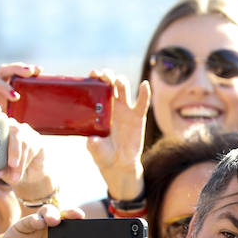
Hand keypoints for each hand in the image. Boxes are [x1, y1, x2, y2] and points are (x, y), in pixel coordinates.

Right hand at [0, 62, 40, 115]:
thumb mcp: (13, 120)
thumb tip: (48, 117)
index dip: (25, 69)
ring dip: (3, 86)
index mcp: (2, 89)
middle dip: (16, 68)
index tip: (38, 70)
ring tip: (15, 97)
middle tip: (29, 72)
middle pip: (2, 70)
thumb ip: (24, 115)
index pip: (13, 73)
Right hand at [0, 205, 85, 237]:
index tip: (90, 226)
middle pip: (64, 218)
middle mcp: (51, 235)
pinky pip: (28, 221)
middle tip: (77, 215)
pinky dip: (34, 220)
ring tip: (55, 220)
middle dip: (71, 214)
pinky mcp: (18, 230)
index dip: (83, 226)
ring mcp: (35, 231)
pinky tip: (39, 222)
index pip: (76, 231)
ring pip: (47, 215)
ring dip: (52, 214)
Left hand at [7, 120, 55, 205]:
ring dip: (20, 161)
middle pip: (13, 130)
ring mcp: (25, 131)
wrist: (27, 175)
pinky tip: (21, 171)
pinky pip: (32, 149)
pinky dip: (26, 162)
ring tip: (14, 177)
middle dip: (13, 150)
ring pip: (24, 142)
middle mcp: (11, 127)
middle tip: (11, 165)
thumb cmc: (7, 168)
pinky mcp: (36, 139)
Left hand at [85, 70, 151, 200]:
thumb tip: (92, 140)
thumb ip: (93, 145)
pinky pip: (142, 103)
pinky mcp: (138, 117)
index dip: (95, 78)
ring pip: (124, 89)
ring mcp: (125, 110)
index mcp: (98, 109)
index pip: (96, 88)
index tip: (94, 74)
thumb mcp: (95, 150)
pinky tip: (144, 85)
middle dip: (108, 76)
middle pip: (110, 84)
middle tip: (105, 77)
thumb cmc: (103, 154)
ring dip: (122, 82)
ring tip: (119, 82)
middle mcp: (111, 106)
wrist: (119, 164)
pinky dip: (145, 93)